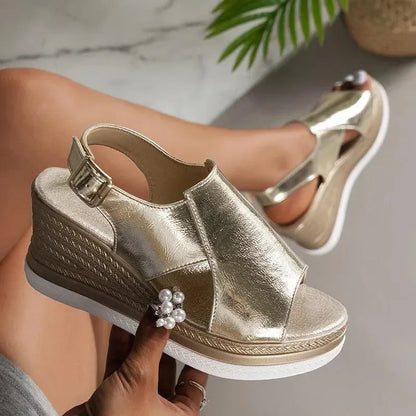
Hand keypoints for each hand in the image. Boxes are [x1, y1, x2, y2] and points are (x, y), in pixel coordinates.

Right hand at [65, 309, 207, 415]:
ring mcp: (137, 402)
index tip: (188, 326)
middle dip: (162, 339)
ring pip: (143, 364)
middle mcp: (161, 409)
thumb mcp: (140, 380)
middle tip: (164, 314)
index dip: (192, 349)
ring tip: (143, 314)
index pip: (194, 375)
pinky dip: (122, 346)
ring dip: (140, 339)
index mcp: (179, 415)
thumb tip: (160, 317)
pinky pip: (122, 367)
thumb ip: (150, 344)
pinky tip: (122, 325)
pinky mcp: (115, 398)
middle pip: (168, 366)